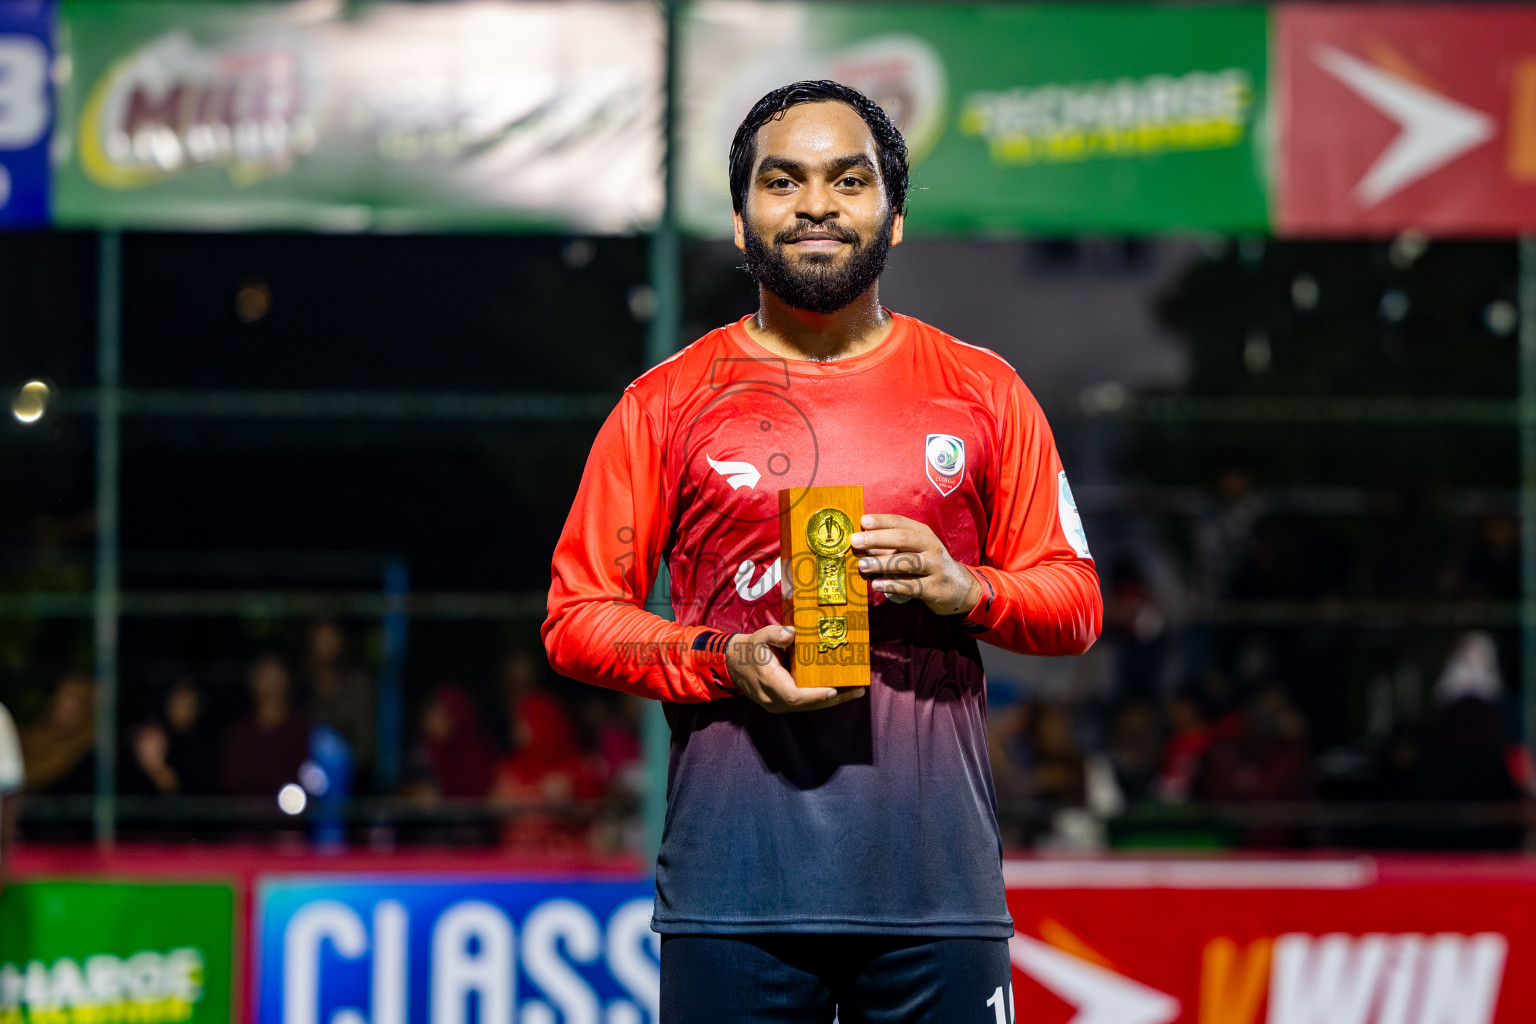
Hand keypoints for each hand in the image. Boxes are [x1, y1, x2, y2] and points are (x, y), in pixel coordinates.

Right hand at [726, 624, 867, 712]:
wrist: (735, 665)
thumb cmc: (750, 650)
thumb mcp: (759, 637)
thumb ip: (774, 634)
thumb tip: (791, 633)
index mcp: (768, 682)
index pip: (794, 695)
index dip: (815, 694)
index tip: (834, 689)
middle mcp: (774, 699)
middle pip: (807, 704)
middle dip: (834, 698)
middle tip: (858, 689)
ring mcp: (778, 705)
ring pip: (808, 706)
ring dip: (832, 700)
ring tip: (855, 691)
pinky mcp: (783, 704)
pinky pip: (805, 704)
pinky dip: (822, 698)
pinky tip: (840, 691)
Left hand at [853, 513, 981, 616]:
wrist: (959, 588)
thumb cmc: (928, 565)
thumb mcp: (913, 550)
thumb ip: (889, 546)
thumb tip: (862, 543)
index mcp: (923, 534)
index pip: (901, 523)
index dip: (882, 521)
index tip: (863, 521)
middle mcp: (931, 547)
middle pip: (904, 539)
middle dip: (878, 539)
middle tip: (856, 541)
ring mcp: (935, 568)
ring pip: (907, 562)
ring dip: (882, 563)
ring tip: (862, 565)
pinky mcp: (934, 588)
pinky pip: (911, 586)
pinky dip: (892, 585)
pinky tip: (876, 585)